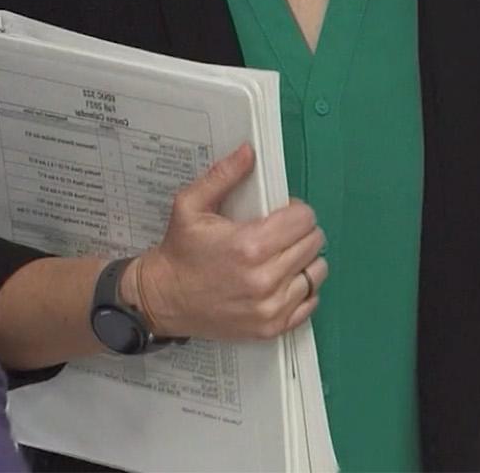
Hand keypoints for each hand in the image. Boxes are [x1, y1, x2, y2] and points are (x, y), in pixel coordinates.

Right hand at [132, 143, 326, 341]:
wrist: (162, 299)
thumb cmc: (179, 252)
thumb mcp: (191, 206)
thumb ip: (223, 175)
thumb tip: (249, 150)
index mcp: (249, 245)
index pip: (304, 219)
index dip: (296, 210)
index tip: (281, 213)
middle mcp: (265, 278)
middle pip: (314, 243)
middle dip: (301, 232)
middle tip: (280, 233)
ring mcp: (270, 307)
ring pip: (317, 272)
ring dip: (305, 261)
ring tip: (283, 257)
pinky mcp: (271, 327)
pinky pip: (310, 302)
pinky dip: (304, 289)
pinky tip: (284, 281)